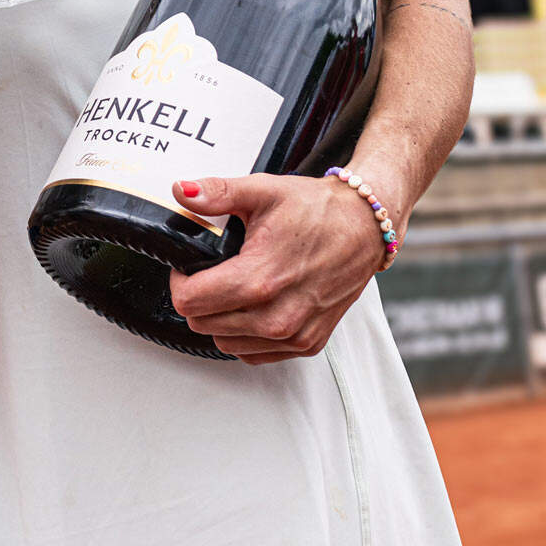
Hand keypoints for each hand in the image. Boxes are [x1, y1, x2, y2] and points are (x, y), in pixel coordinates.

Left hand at [168, 172, 391, 362]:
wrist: (366, 227)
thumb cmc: (318, 210)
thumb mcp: (262, 191)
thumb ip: (217, 193)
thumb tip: (181, 191)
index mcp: (259, 279)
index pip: (189, 302)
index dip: (179, 280)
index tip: (189, 265)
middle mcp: (277, 316)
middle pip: (201, 324)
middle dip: (198, 297)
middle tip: (212, 272)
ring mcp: (295, 334)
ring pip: (225, 343)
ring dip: (220, 319)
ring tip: (233, 287)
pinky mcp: (308, 344)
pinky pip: (254, 353)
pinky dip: (245, 335)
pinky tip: (253, 305)